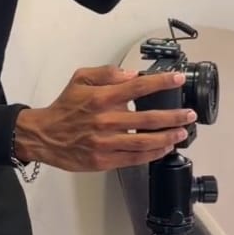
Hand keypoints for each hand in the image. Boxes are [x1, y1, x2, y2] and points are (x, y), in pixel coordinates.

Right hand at [13, 65, 193, 172]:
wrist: (45, 136)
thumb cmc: (65, 107)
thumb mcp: (80, 78)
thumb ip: (106, 73)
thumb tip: (131, 74)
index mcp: (102, 98)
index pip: (137, 88)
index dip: (160, 83)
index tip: (177, 80)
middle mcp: (106, 121)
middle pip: (148, 119)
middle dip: (173, 116)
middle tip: (189, 114)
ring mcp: (106, 143)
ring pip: (145, 142)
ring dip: (168, 137)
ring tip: (182, 132)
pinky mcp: (105, 161)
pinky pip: (135, 158)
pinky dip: (153, 154)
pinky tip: (164, 148)